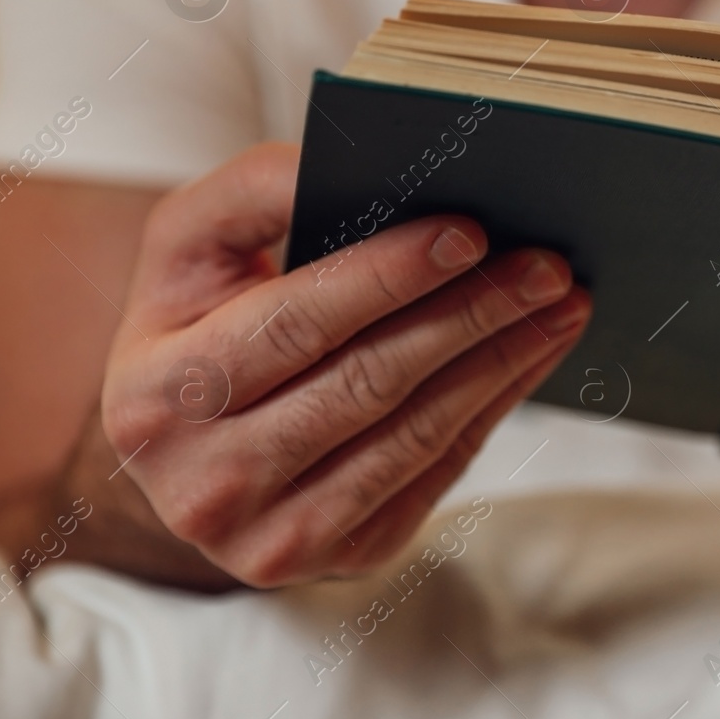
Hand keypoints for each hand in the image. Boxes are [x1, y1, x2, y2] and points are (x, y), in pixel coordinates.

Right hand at [75, 143, 588, 587]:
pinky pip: (436, 472)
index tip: (472, 231)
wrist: (184, 447)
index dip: (388, 276)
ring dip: (504, 360)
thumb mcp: (189, 250)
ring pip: (416, 434)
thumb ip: (249, 192)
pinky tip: (534, 353)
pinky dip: (496, 405)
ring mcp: (272, 536)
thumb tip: (345, 161)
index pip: (294, 322)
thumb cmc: (199, 319)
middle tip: (547, 265)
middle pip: (368, 382)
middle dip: (470, 314)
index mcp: (156, 394)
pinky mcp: (336, 558)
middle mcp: (203, 481)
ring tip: (563, 304)